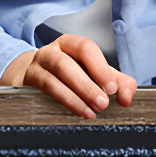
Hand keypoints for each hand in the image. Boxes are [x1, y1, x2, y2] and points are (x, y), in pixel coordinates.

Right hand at [0, 35, 136, 119]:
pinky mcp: (28, 82)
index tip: (112, 88)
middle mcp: (51, 51)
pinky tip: (80, 112)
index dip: (100, 68)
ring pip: (53, 77)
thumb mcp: (94, 74)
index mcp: (70, 44)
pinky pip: (45, 90)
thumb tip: (127, 96)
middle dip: (87, 85)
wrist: (31, 78)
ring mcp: (37, 67)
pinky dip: (65, 101)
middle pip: (66, 63)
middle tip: (104, 103)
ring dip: (76, 94)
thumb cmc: (68, 75)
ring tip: (93, 111)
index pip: (86, 48)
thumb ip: (116, 82)